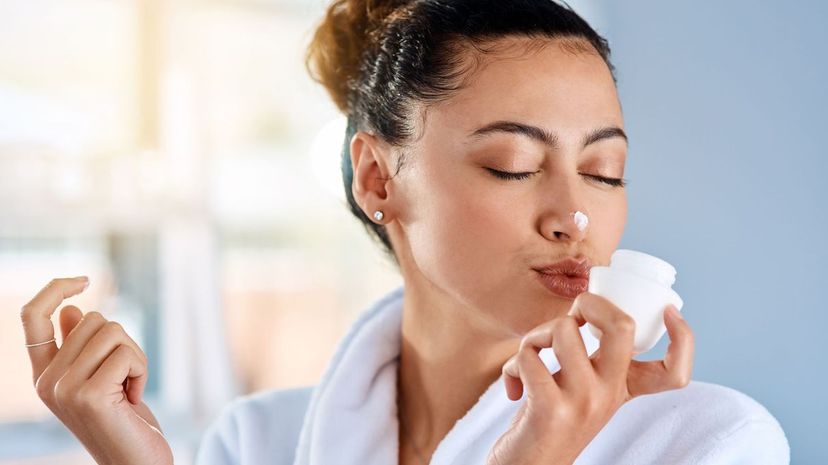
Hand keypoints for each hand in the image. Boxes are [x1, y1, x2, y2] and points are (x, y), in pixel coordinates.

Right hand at [20, 276, 173, 464]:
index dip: (53, 289)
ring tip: (129, 389)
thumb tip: (71, 309)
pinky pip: (126, 354)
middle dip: (124, 342)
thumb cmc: (122, 419)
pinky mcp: (88, 395)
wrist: (135, 463)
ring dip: (135, 356)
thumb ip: (81, 347)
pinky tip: (134, 399)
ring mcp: (63, 389)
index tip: (84, 279)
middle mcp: (46, 381)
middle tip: (126, 378)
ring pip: (112, 331)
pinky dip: (141, 371)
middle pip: (93, 319)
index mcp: (45, 373)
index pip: (31, 317)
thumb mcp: (101, 378)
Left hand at [488, 292, 693, 464]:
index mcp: (623, 388)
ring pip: (563, 329)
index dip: (684, 338)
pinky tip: (513, 388)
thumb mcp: (585, 390)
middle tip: (572, 316)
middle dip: (590, 302)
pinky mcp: (550, 411)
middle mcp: (610, 395)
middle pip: (623, 327)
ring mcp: (583, 403)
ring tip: (531, 356)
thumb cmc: (550, 420)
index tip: (669, 312)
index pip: (675, 372)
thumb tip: (588, 306)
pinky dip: (512, 364)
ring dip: (536, 334)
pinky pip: (529, 356)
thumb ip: (594, 359)